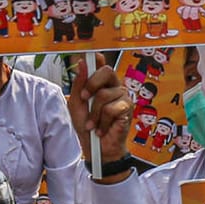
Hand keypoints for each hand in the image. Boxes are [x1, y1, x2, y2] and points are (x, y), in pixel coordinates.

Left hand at [69, 54, 132, 168]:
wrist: (95, 148)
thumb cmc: (87, 126)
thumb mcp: (77, 104)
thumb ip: (79, 84)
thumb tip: (82, 63)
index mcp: (101, 84)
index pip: (102, 64)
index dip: (98, 58)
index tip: (92, 54)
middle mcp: (114, 87)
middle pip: (107, 71)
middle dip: (91, 84)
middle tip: (84, 98)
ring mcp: (123, 98)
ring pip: (105, 95)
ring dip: (94, 113)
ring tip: (93, 124)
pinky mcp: (128, 110)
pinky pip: (112, 109)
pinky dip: (103, 122)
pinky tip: (102, 129)